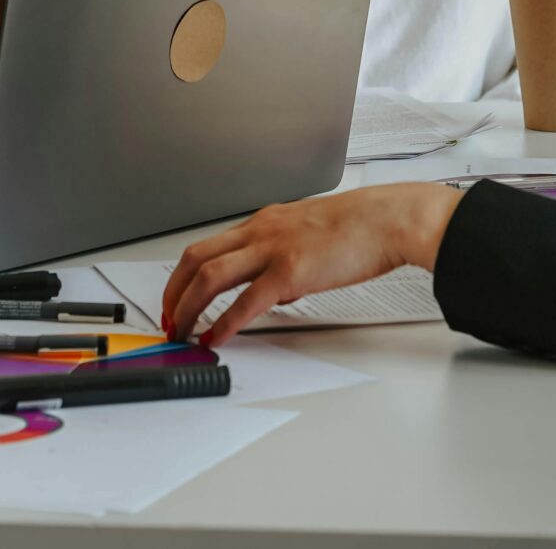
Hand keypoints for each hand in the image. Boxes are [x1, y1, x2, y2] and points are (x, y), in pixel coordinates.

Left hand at [161, 182, 460, 346]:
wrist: (387, 219)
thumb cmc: (358, 227)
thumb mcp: (306, 233)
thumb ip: (281, 255)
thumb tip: (267, 291)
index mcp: (263, 222)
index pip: (206, 247)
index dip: (182, 276)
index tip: (176, 299)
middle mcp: (260, 231)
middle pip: (195, 259)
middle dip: (173, 293)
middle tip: (168, 320)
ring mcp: (272, 249)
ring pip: (210, 276)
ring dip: (188, 308)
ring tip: (182, 331)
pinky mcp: (290, 271)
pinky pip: (246, 301)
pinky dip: (224, 322)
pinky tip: (216, 337)